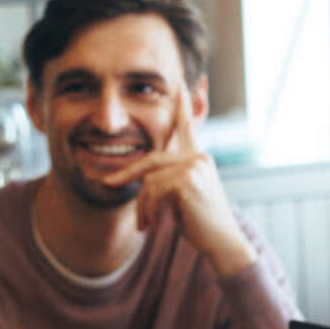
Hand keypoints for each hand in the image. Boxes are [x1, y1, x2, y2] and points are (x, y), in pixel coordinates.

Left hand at [100, 92, 256, 275]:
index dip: (182, 107)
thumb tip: (141, 180)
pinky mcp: (188, 179)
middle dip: (126, 173)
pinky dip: (148, 211)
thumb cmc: (202, 225)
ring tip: (146, 225)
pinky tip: (153, 226)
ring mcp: (194, 166)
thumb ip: (168, 181)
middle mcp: (199, 157)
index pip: (187, 127)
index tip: (180, 86)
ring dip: (142, 207)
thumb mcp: (184, 198)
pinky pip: (153, 190)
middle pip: (151, 159)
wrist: (223, 242)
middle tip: (107, 183)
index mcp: (199, 158)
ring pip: (149, 180)